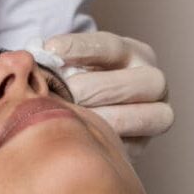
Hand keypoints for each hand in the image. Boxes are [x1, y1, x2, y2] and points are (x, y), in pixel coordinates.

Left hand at [43, 31, 173, 158]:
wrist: (94, 108)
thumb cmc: (79, 77)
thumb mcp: (75, 60)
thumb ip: (60, 58)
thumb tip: (37, 55)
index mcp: (134, 52)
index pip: (110, 46)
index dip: (78, 47)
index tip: (49, 51)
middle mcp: (152, 81)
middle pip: (130, 83)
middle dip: (90, 89)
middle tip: (61, 94)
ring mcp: (156, 113)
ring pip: (138, 116)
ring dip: (100, 117)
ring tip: (68, 117)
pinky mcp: (145, 144)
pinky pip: (130, 146)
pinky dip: (103, 142)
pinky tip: (79, 138)